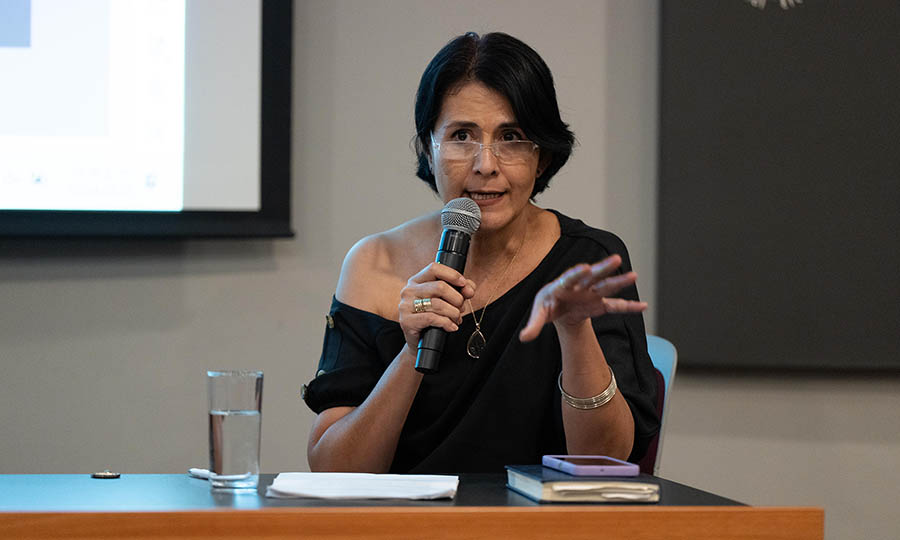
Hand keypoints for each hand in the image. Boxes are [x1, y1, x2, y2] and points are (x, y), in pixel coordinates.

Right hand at [398, 262, 475, 351]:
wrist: (419, 342)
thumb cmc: (434, 318)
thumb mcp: (447, 300)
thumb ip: (460, 290)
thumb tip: (469, 288)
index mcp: (417, 281)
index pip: (434, 268)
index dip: (452, 274)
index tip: (464, 284)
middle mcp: (409, 290)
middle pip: (440, 286)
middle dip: (457, 299)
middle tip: (461, 308)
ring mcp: (405, 306)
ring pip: (438, 304)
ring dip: (453, 313)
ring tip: (457, 319)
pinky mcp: (406, 321)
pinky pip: (432, 318)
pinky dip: (447, 323)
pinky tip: (451, 327)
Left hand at [519, 255, 646, 341]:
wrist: (559, 309)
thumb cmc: (548, 306)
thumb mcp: (539, 315)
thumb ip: (533, 325)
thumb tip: (524, 337)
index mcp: (562, 286)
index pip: (569, 277)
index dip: (577, 273)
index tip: (586, 268)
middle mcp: (579, 286)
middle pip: (593, 275)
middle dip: (603, 268)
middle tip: (616, 259)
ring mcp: (591, 293)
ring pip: (606, 285)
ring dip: (619, 281)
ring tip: (634, 275)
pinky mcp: (599, 304)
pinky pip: (616, 305)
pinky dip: (629, 307)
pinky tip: (643, 306)